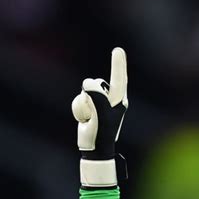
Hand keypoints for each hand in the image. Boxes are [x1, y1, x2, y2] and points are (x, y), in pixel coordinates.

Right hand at [72, 47, 127, 187]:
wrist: (94, 148)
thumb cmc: (101, 133)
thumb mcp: (101, 115)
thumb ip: (96, 97)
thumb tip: (88, 83)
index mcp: (119, 101)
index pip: (119, 79)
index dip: (118, 64)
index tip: (118, 50)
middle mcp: (111, 99)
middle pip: (96, 84)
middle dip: (90, 97)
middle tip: (94, 116)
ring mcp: (100, 102)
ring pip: (86, 92)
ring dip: (84, 105)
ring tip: (90, 119)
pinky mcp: (90, 106)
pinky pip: (80, 98)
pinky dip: (79, 109)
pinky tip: (85, 120)